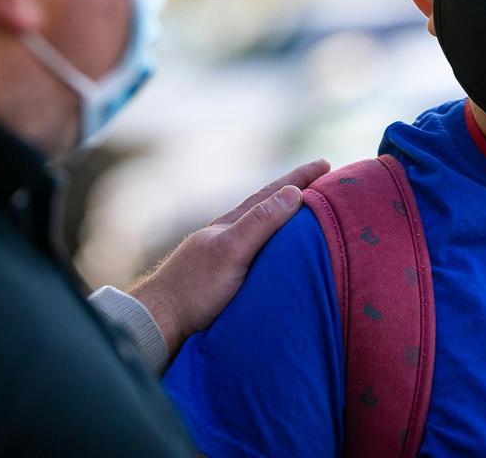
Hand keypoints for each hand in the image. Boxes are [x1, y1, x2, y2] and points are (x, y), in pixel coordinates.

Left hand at [128, 158, 330, 359]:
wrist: (160, 322)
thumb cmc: (195, 288)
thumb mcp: (231, 251)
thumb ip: (260, 222)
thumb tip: (294, 192)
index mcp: (234, 225)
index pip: (272, 194)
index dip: (300, 178)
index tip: (325, 164)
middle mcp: (231, 235)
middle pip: (269, 207)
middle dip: (297, 193)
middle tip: (325, 181)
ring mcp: (227, 256)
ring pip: (263, 229)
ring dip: (287, 218)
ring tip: (309, 212)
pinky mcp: (226, 278)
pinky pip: (259, 251)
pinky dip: (275, 243)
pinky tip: (279, 250)